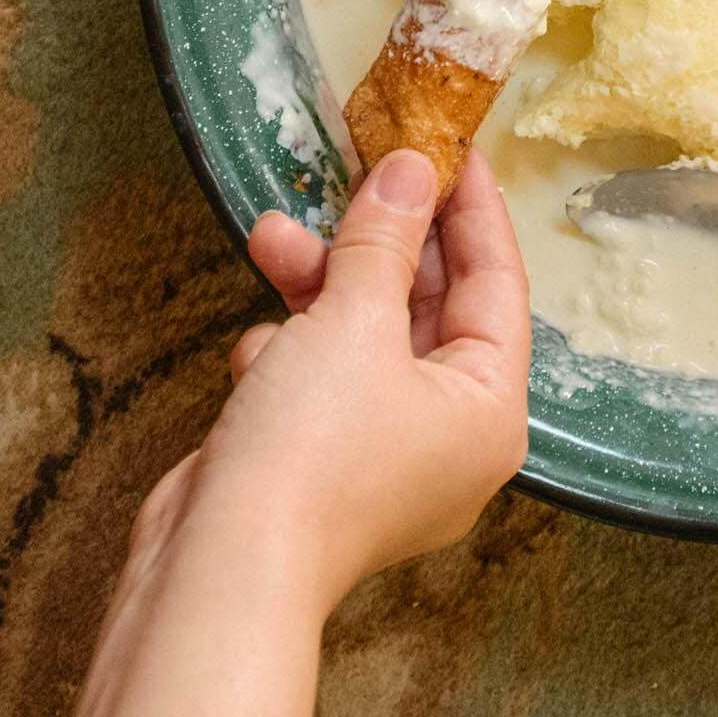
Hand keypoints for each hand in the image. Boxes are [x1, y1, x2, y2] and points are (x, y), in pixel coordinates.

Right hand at [151, 148, 532, 620]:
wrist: (220, 572)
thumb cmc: (311, 453)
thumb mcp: (353, 321)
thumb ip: (384, 239)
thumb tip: (412, 169)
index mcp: (490, 411)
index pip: (497, 284)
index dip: (472, 208)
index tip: (449, 145)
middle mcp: (448, 438)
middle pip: (427, 308)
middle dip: (376, 241)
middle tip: (352, 172)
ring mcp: (382, 457)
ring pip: (361, 338)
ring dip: (316, 286)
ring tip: (268, 236)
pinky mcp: (318, 467)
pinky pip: (316, 384)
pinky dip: (286, 354)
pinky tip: (256, 350)